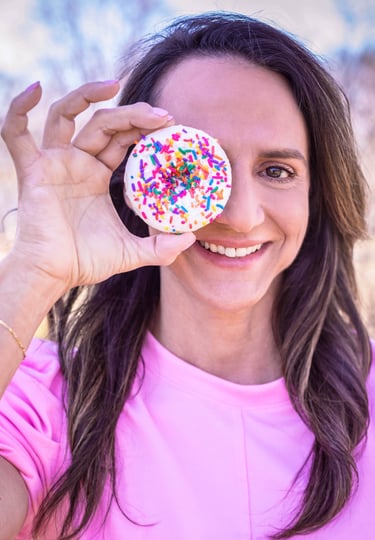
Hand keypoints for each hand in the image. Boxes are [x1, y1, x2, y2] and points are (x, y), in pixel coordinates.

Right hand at [1, 81, 194, 291]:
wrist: (55, 275)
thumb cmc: (87, 261)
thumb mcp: (132, 252)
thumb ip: (161, 247)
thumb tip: (192, 238)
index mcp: (98, 176)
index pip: (122, 139)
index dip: (144, 128)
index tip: (171, 125)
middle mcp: (77, 163)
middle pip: (103, 123)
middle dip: (132, 114)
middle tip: (163, 115)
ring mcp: (54, 164)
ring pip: (66, 115)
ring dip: (87, 95)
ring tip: (114, 85)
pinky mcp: (33, 171)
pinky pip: (16, 134)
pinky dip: (19, 109)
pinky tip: (36, 89)